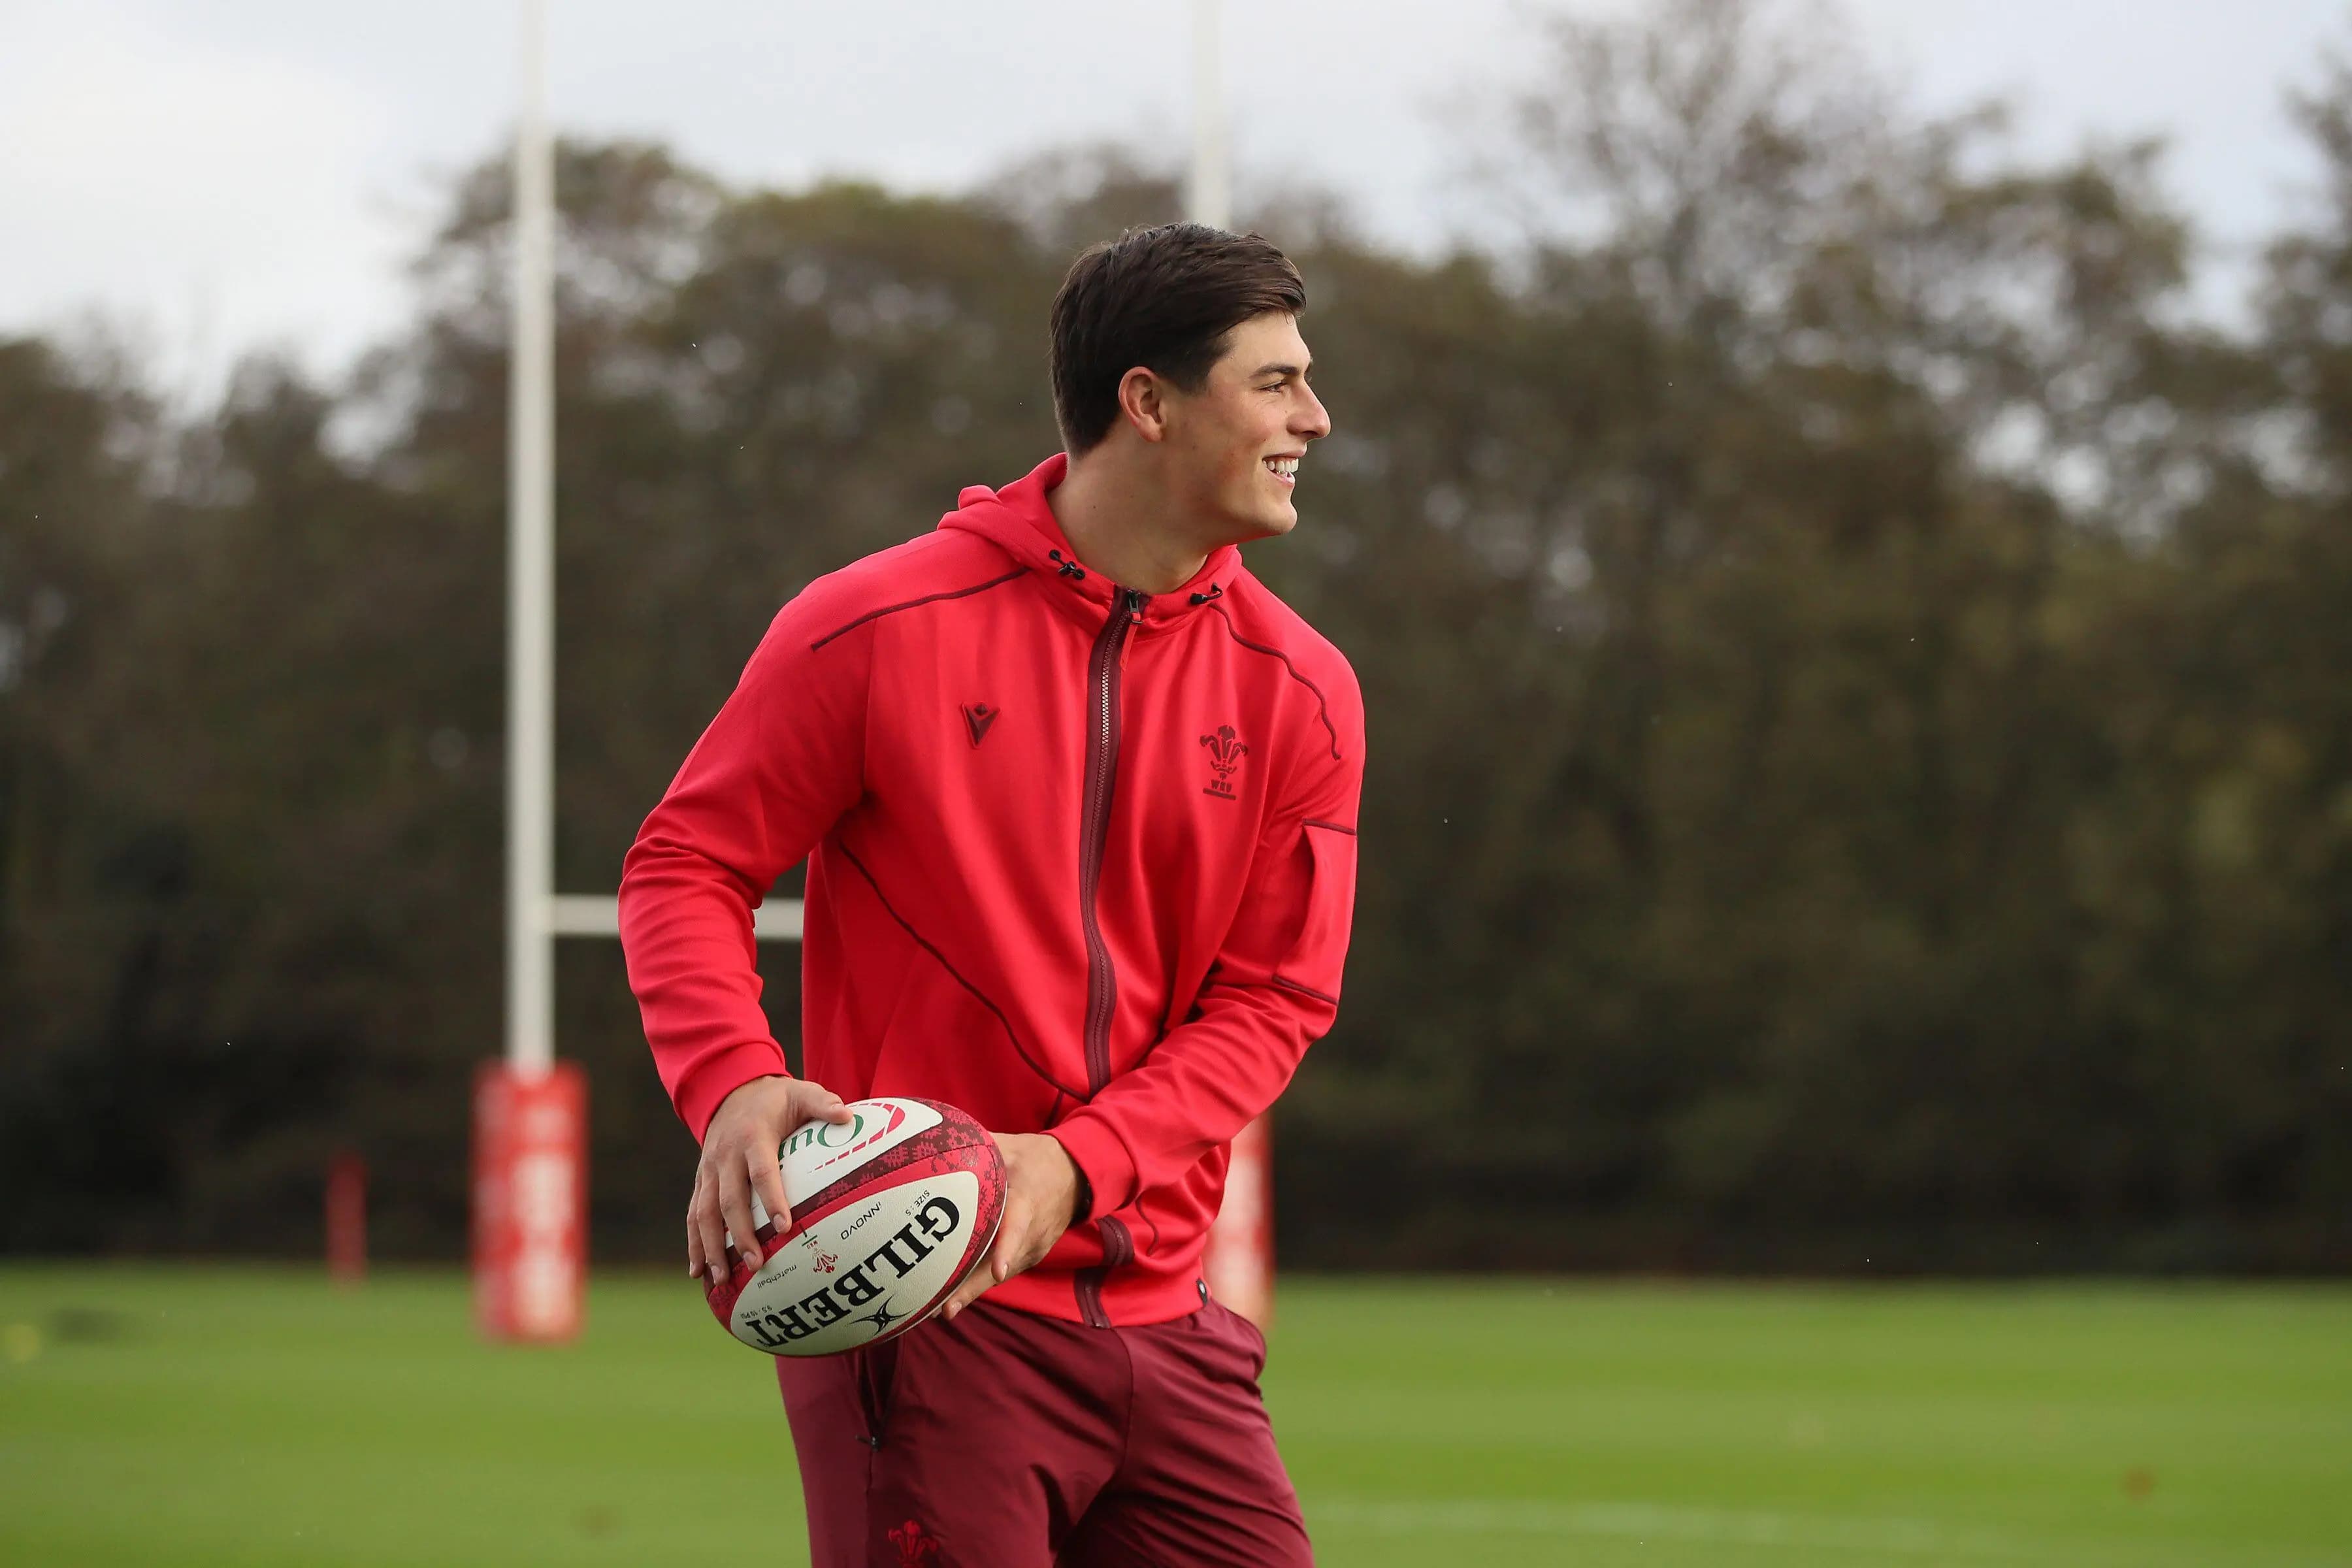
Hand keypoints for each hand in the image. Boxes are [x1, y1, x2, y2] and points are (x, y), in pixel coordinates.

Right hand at [688, 1074, 852, 1286]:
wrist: (731, 1090)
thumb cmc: (776, 1099)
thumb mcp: (801, 1093)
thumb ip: (823, 1104)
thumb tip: (848, 1116)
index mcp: (753, 1136)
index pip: (762, 1171)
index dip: (772, 1198)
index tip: (784, 1227)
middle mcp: (726, 1156)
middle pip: (730, 1201)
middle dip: (741, 1235)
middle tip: (756, 1264)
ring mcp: (709, 1171)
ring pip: (704, 1213)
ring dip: (711, 1248)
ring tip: (721, 1280)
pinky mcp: (701, 1181)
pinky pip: (693, 1215)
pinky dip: (694, 1244)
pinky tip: (698, 1272)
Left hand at [940, 1132, 1082, 1321]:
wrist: (1076, 1175)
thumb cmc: (1037, 1159)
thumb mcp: (1012, 1146)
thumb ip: (980, 1148)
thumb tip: (942, 1143)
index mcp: (1028, 1202)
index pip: (1019, 1228)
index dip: (1007, 1249)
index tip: (997, 1271)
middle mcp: (1033, 1233)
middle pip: (1003, 1266)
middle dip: (974, 1289)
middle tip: (945, 1309)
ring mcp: (1033, 1249)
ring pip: (999, 1275)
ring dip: (971, 1292)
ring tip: (938, 1309)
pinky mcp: (1028, 1256)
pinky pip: (1002, 1272)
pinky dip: (978, 1285)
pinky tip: (951, 1299)